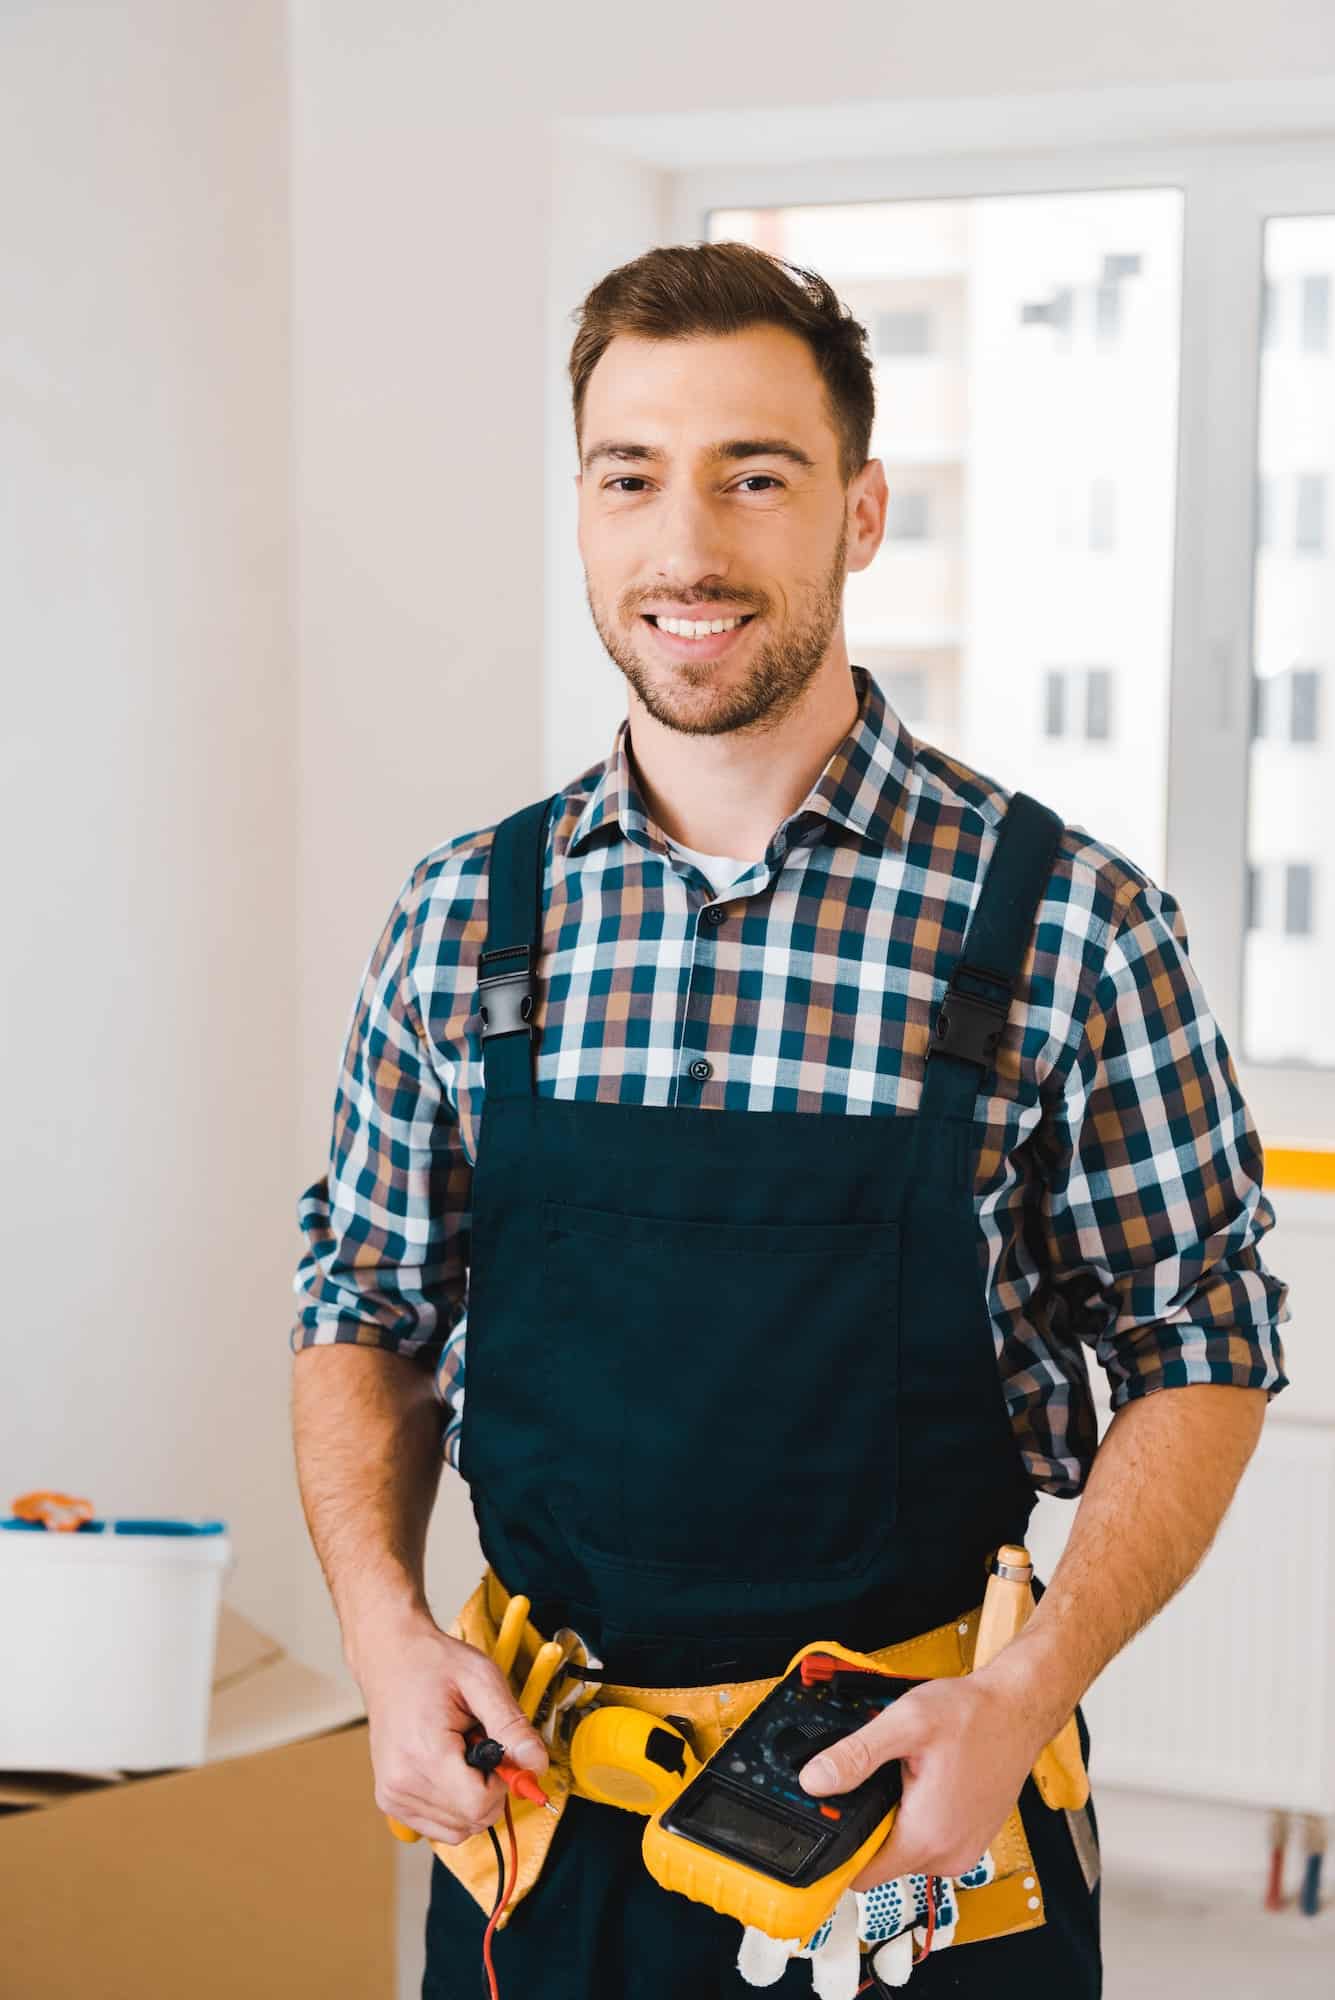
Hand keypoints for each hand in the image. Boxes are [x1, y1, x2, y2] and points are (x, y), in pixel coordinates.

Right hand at [351, 1611, 548, 1845]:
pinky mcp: (390, 1801)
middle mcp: (401, 1782)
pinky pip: (439, 1826)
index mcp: (424, 1753)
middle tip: (477, 1744)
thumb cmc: (433, 1664)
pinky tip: (449, 1766)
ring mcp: (392, 1795)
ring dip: (472, 1797)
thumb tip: (537, 1765)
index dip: (502, 1783)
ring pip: (457, 1829)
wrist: (390, 1657)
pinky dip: (454, 1805)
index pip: (479, 1805)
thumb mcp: (482, 1679)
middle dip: (489, 1788)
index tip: (498, 1751)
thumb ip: (512, 1725)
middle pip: (471, 1820)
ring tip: (460, 1751)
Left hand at [798, 1671, 1044, 1887]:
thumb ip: (855, 1756)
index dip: (839, 1849)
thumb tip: (815, 1781)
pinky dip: (918, 1816)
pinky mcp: (971, 1840)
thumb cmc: (972, 1715)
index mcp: (927, 1837)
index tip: (829, 1817)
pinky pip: (929, 1840)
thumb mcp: (904, 1724)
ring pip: (905, 1849)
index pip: (862, 1874)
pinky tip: (923, 1780)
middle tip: (874, 1779)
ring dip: (895, 1817)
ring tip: (903, 1774)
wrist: (1018, 1709)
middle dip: (870, 1822)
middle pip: (881, 1860)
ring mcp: (963, 1851)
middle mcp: (947, 1855)